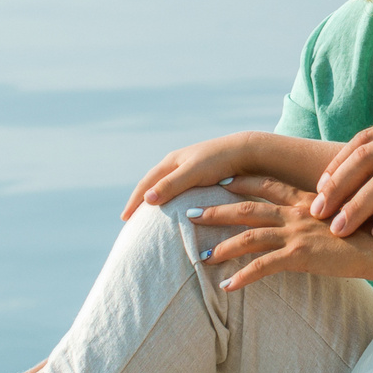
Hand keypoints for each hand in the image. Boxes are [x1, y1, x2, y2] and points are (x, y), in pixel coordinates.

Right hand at [122, 132, 265, 221]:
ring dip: (156, 201)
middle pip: (153, 184)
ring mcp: (190, 169)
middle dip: (141, 201)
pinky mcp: (203, 176)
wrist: (248, 152)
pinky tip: (176, 211)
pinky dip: (172, 202)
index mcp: (171, 161)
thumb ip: (171, 184)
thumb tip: (147, 199)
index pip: (145, 184)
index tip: (125, 219)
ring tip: (150, 217)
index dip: (134, 202)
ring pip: (166, 187)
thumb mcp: (193, 173)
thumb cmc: (220, 161)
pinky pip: (180, 191)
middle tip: (131, 221)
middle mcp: (178, 164)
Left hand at [194, 176, 372, 290]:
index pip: (268, 186)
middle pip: (247, 208)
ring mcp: (298, 233)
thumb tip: (318, 225)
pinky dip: (242, 277)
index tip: (222, 182)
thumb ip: (326, 218)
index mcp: (308, 201)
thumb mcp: (346, 218)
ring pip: (249, 237)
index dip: (242, 183)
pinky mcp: (302, 256)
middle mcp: (299, 213)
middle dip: (216, 210)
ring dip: (222, 246)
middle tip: (190, 212)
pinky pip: (263, 267)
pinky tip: (226, 287)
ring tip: (200, 255)